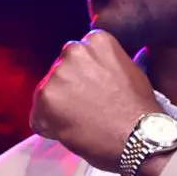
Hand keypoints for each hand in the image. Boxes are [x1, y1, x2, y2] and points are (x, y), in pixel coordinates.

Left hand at [30, 31, 161, 170]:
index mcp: (96, 39)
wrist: (138, 136)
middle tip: (85, 108)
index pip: (76, 55)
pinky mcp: (46, 99)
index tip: (92, 89)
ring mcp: (58, 75)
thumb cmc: (138, 108)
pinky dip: (48, 127)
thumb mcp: (129, 69)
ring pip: (46, 93)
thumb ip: (105, 62)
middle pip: (59, 71)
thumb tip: (97, 66)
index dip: (82, 76)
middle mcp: (74, 51)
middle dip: (67, 89)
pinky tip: (69, 132)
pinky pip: (38, 117)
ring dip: (57, 109)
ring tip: (80, 122)